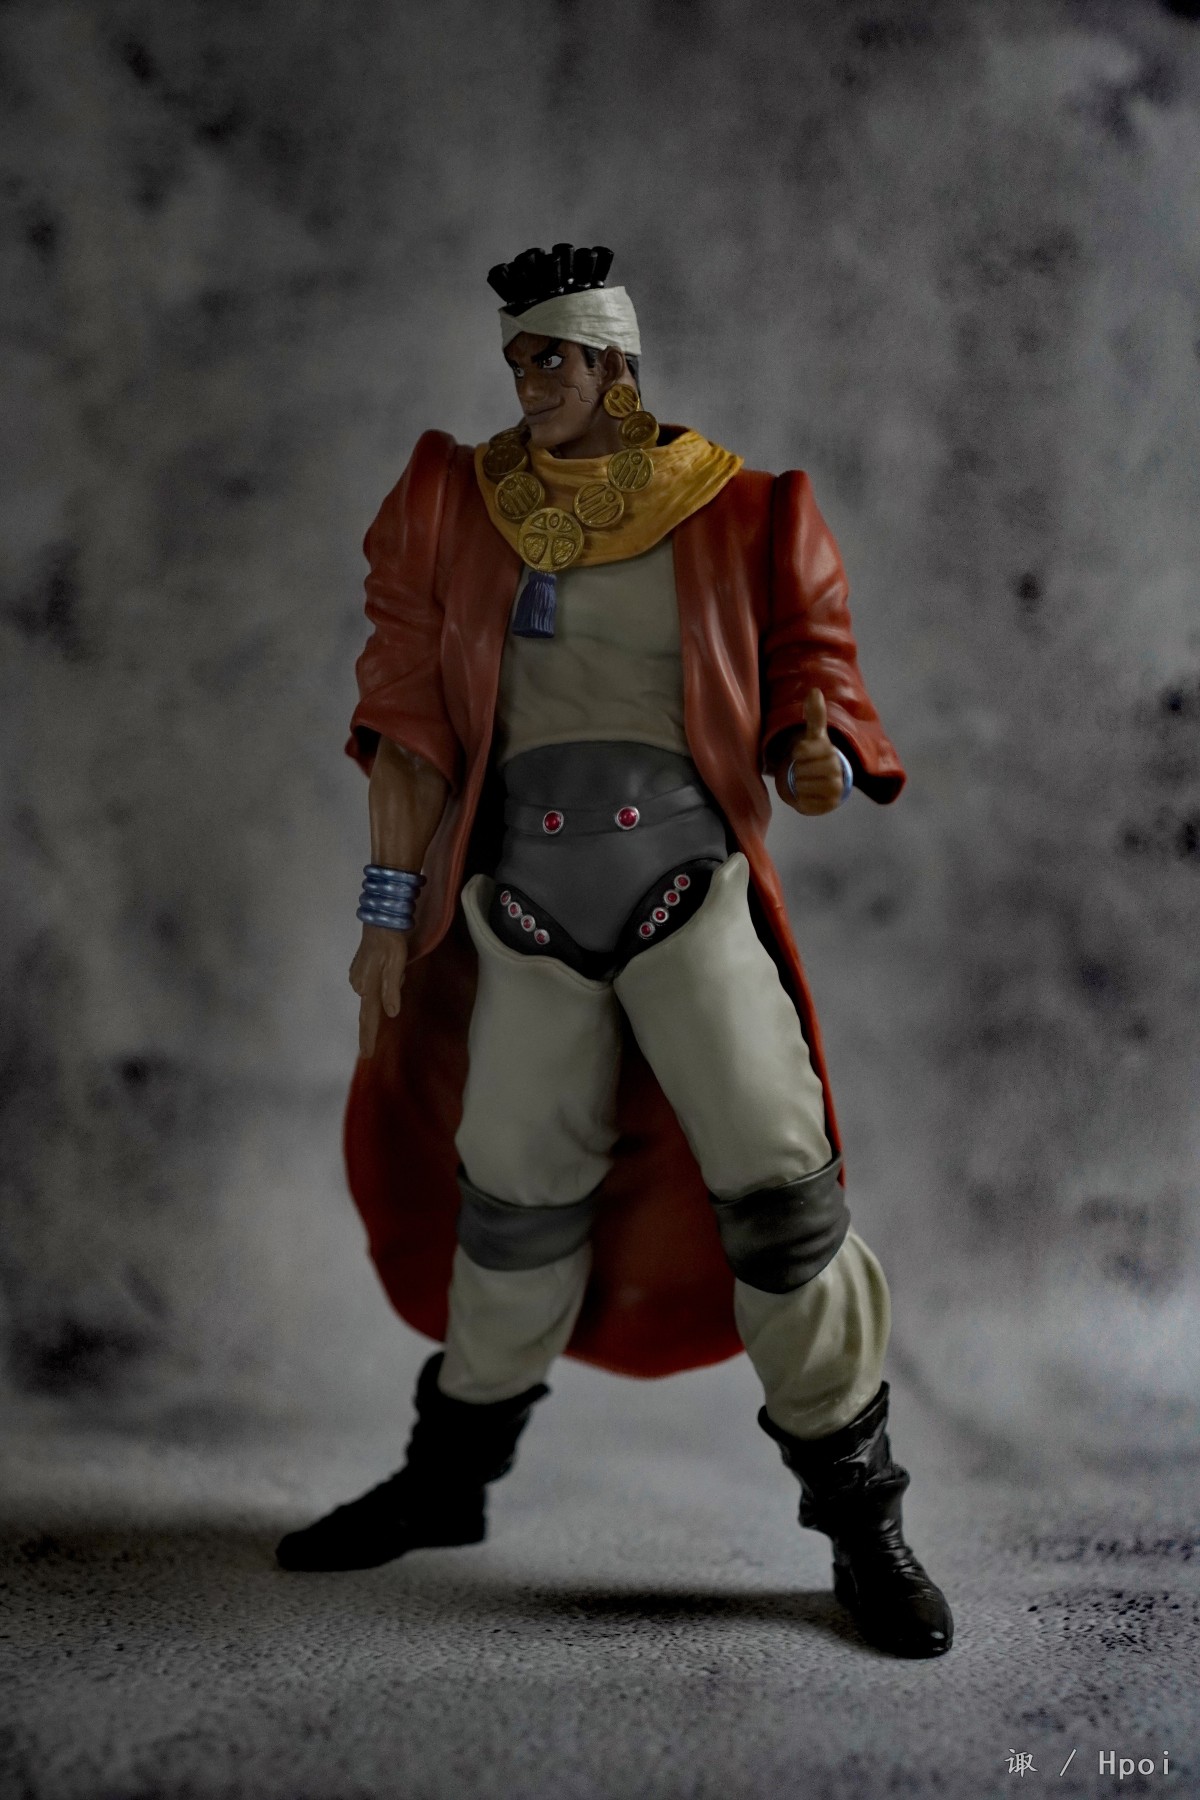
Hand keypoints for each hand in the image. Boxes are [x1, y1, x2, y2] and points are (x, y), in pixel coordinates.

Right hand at [350, 924, 409, 1058]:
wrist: (379, 921)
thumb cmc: (391, 942)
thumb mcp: (397, 963)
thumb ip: (392, 989)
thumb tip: (391, 1013)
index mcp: (368, 986)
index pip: (368, 1018)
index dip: (368, 1037)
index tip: (366, 1055)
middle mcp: (358, 985)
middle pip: (375, 1004)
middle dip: (389, 995)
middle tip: (398, 972)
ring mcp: (356, 978)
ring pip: (375, 993)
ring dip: (387, 986)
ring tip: (395, 966)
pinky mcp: (357, 972)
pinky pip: (372, 985)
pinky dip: (381, 980)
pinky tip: (387, 965)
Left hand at [776, 687, 844, 815]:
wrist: (828, 782)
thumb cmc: (817, 756)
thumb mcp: (814, 736)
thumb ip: (814, 715)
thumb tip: (814, 690)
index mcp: (830, 752)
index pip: (800, 751)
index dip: (797, 753)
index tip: (804, 754)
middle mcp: (836, 771)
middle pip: (799, 771)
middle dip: (798, 771)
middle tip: (807, 769)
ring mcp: (834, 790)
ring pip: (800, 787)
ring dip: (799, 785)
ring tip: (809, 781)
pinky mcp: (828, 806)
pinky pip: (803, 803)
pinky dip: (801, 800)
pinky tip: (810, 794)